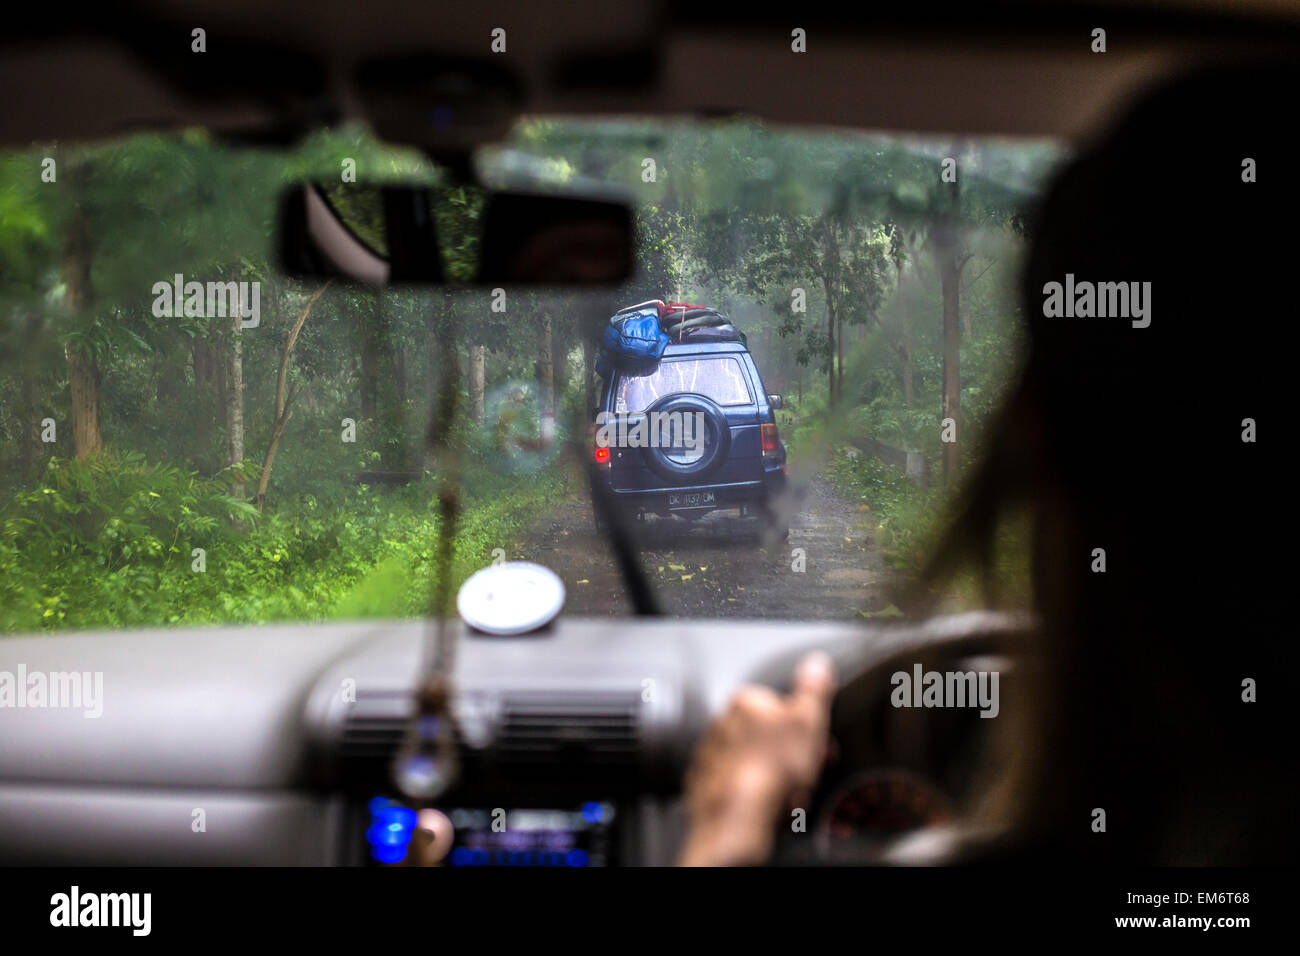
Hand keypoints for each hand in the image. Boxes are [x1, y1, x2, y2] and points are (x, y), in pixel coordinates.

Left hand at [677, 651, 835, 865]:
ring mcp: (711, 754)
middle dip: (789, 756)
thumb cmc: (773, 768)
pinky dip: (750, 793)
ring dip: (770, 775)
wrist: (739, 815)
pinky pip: (736, 785)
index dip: (805, 730)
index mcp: (747, 702)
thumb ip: (814, 689)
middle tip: (806, 777)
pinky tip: (766, 806)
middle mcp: (722, 723)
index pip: (781, 707)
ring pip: (752, 761)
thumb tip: (817, 664)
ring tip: (788, 798)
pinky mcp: (704, 783)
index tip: (817, 748)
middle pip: (767, 736)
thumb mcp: (808, 721)